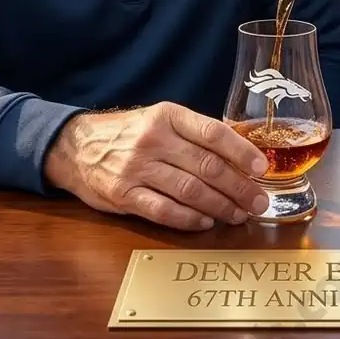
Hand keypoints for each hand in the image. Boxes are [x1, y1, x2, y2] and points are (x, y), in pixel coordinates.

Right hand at [43, 102, 269, 230]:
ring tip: (238, 215)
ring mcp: (137, 168)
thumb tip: (240, 154)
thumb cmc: (129, 132)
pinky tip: (206, 222)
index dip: (241, 151)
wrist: (77, 146)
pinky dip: (189, 220)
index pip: (213, 132)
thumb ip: (194, 133)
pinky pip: (164, 211)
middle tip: (259, 202)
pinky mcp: (123, 195)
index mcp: (168, 116)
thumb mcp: (161, 118)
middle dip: (239, 187)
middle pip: (207, 166)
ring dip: (220, 206)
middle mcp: (154, 139)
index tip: (262, 167)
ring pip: (190, 191)